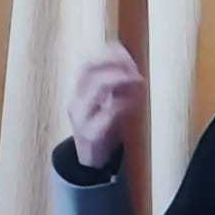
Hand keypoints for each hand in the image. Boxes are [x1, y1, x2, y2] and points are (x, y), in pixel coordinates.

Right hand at [67, 42, 143, 168]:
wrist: (90, 161)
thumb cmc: (100, 127)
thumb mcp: (103, 104)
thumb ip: (112, 86)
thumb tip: (129, 62)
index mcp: (77, 93)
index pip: (88, 65)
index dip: (107, 55)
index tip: (127, 54)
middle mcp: (75, 103)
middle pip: (91, 71)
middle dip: (116, 65)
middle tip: (136, 69)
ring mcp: (81, 118)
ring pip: (98, 87)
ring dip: (122, 79)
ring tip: (138, 81)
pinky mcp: (91, 133)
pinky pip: (109, 112)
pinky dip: (125, 102)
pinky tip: (135, 102)